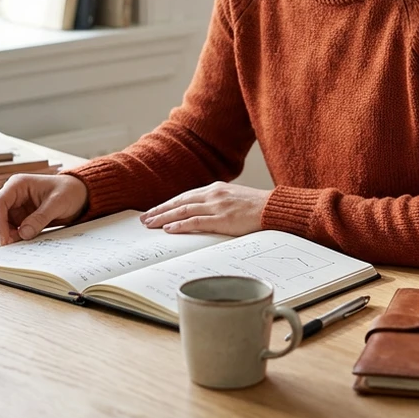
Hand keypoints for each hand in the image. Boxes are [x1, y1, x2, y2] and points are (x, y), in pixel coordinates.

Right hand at [0, 173, 88, 244]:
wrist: (79, 195)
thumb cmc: (69, 191)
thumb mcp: (58, 203)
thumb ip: (40, 217)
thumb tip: (23, 233)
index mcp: (17, 185)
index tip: (4, 238)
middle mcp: (12, 196)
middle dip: (1, 229)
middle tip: (14, 241)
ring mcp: (15, 208)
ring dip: (6, 234)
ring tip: (22, 239)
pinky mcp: (20, 219)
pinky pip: (10, 230)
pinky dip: (13, 237)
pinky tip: (24, 239)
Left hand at [140, 182, 269, 235]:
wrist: (274, 208)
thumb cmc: (257, 207)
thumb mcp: (234, 198)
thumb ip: (217, 203)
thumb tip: (202, 212)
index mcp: (215, 189)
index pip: (185, 196)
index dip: (168, 204)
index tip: (155, 210)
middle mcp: (213, 194)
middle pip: (180, 202)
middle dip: (160, 210)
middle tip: (144, 218)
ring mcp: (217, 206)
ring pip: (183, 211)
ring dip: (164, 218)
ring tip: (150, 224)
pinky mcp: (223, 219)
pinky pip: (196, 222)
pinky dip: (180, 225)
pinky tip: (169, 229)